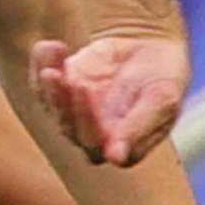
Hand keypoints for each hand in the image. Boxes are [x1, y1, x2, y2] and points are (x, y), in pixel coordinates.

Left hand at [36, 27, 193, 164]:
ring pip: (52, 109)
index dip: (89, 126)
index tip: (89, 97)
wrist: (150, 46)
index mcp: (121, 146)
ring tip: (54, 69)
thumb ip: (142, 125)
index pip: (96, 148)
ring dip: (50, 90)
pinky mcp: (60, 89)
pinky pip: (40, 83)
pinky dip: (42, 64)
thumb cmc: (164, 78)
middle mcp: (93, 135)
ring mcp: (73, 112)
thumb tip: (116, 158)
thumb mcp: (163, 99)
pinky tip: (53, 46)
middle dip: (70, 107)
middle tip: (79, 81)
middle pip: (70, 130)